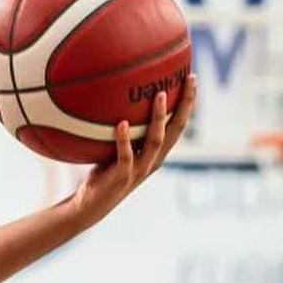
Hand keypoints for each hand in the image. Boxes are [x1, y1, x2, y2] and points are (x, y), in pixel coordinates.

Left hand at [70, 75, 197, 226]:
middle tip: (190, 80)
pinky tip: (121, 123)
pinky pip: (125, 155)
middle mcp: (153, 160)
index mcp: (156, 153)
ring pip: (155, 141)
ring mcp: (139, 169)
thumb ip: (121, 129)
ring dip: (158, 118)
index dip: (187, 103)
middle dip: (185, 104)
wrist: (90, 205)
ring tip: (159, 95)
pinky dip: (123, 139)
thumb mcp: (115, 148)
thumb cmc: (102, 173)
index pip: (178, 124)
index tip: (191, 77)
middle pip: (177, 130)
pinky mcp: (122, 176)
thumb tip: (112, 97)